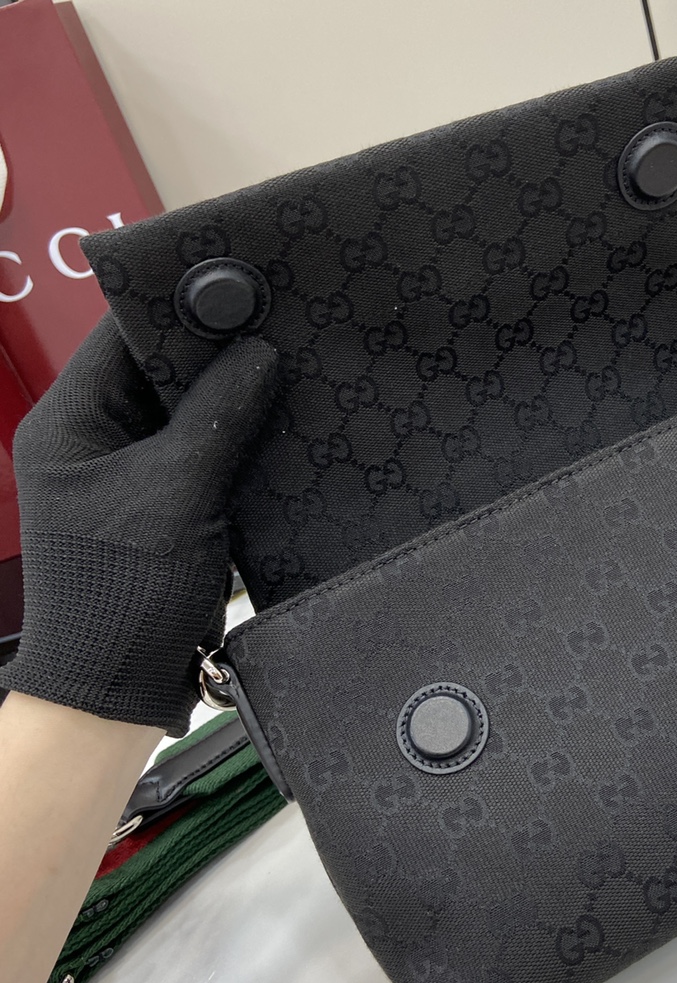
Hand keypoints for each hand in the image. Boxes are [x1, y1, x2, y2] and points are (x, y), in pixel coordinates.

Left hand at [0, 314, 277, 735]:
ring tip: (289, 364)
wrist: (115, 688)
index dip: (181, 307)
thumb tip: (260, 352)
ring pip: (183, 413)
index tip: (244, 285)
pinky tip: (279, 423)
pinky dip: (234, 439)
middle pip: (156, 372)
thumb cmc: (126, 589)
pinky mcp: (160, 504)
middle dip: (216, 353)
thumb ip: (219, 418)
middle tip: (280, 322)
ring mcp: (127, 473)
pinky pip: (198, 453)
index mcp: (70, 421)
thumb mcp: (176, 493)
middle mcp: (93, 438)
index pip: (123, 336)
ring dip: (230, 397)